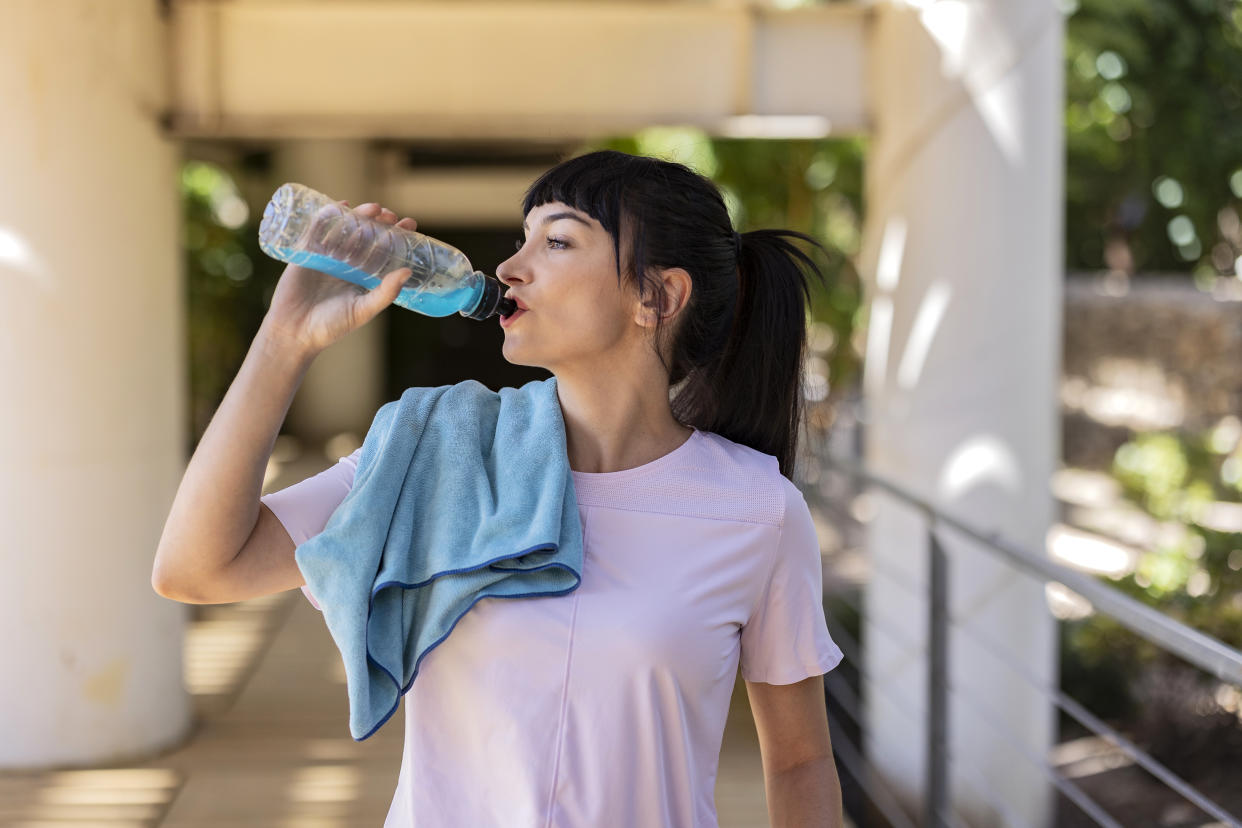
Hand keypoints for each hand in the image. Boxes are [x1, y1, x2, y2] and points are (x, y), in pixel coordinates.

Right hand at [263, 201, 418, 355]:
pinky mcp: (306, 253)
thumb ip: (385, 292)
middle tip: (391, 215)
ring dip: (359, 216)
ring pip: (344, 230)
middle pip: (365, 236)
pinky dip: (327, 216)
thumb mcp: (363, 310)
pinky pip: (317, 230)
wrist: (294, 332)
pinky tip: (340, 206)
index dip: (395, 236)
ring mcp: (325, 257)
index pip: (382, 251)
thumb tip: (408, 272)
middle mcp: (345, 264)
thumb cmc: (331, 326)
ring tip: (374, 209)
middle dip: (379, 222)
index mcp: (361, 277)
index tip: (410, 224)